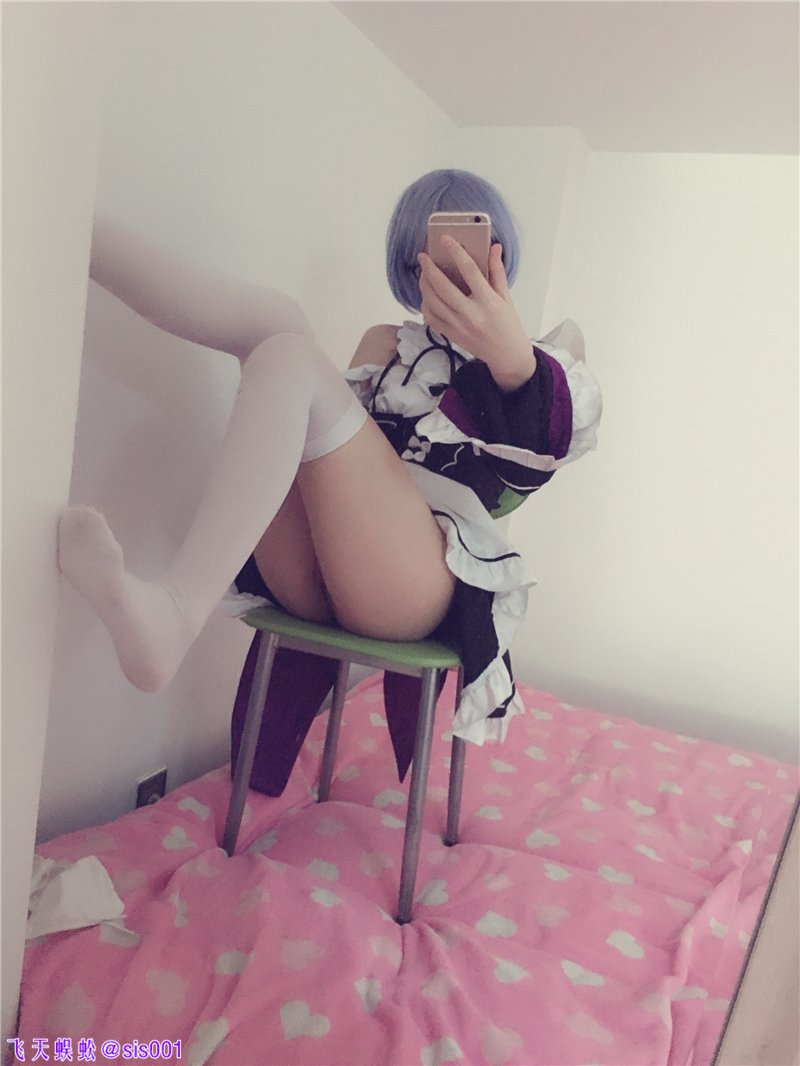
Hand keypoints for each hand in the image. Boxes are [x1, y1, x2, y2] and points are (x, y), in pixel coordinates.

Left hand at [417, 236, 534, 389]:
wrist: (506, 355)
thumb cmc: (508, 325)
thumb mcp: (506, 297)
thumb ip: (497, 271)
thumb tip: (494, 247)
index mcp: (488, 302)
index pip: (469, 271)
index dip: (456, 252)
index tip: (445, 240)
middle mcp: (472, 314)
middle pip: (443, 287)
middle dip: (429, 269)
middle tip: (423, 256)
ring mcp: (459, 326)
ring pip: (432, 302)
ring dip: (424, 285)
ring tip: (423, 273)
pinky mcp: (452, 335)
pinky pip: (431, 318)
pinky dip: (426, 305)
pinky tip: (427, 296)